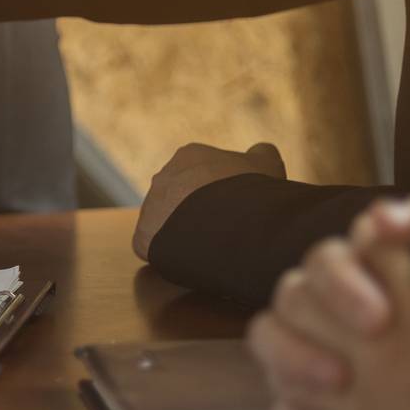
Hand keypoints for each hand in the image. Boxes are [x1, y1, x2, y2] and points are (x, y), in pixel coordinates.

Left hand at [132, 141, 284, 260]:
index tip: (236, 206)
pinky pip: (155, 247)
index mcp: (189, 156)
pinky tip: (194, 259)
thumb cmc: (251, 189)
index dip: (222, 192)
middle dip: (200, 211)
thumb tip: (262, 150)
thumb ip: (261, 153)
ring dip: (185, 232)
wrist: (232, 221)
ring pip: (166, 222)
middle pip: (182, 197)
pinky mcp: (143, 236)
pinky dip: (172, 254)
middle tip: (223, 228)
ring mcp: (150, 206)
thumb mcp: (266, 164)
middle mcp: (163, 176)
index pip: (203, 174)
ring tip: (211, 246)